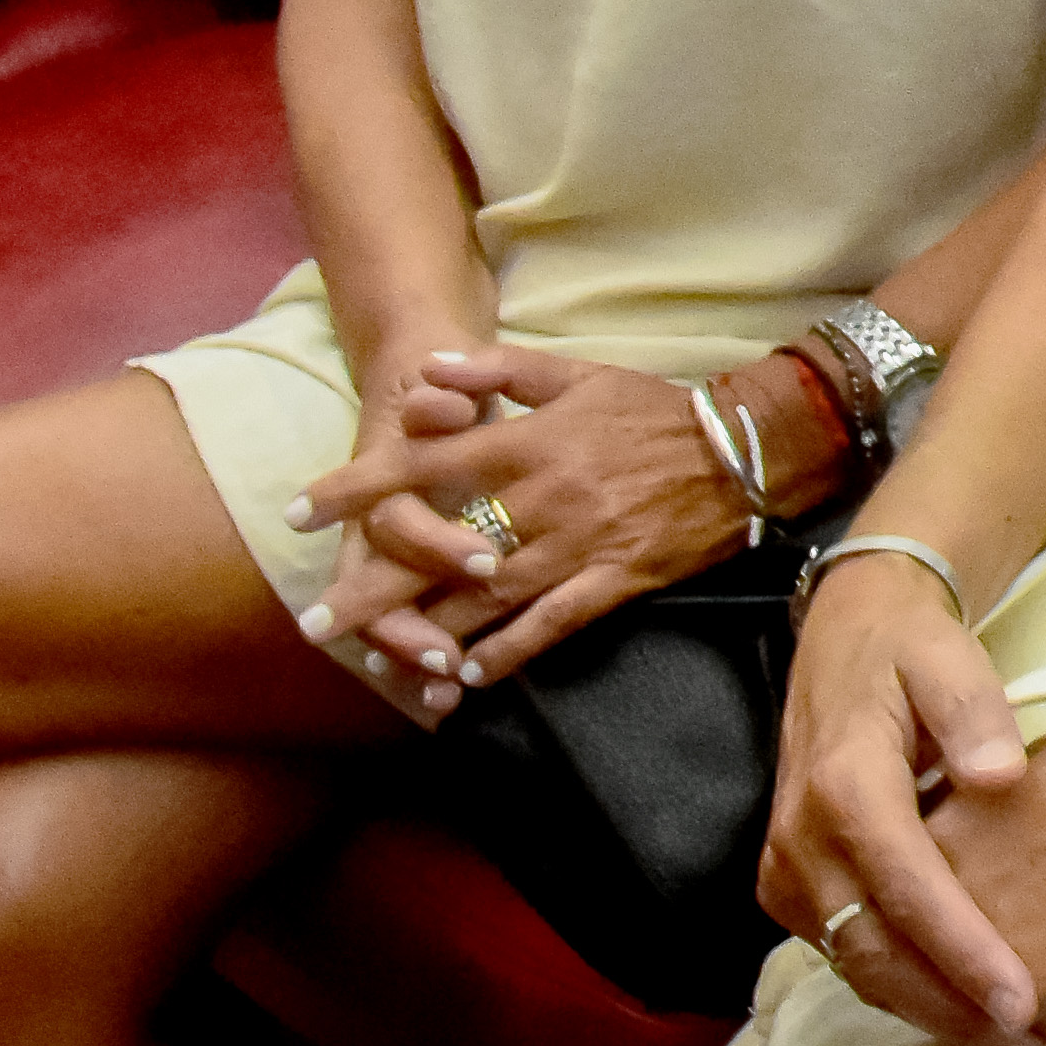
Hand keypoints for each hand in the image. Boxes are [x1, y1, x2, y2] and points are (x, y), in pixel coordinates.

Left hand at [294, 346, 763, 707]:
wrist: (747, 449)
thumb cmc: (653, 409)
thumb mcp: (577, 373)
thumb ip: (500, 370)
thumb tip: (429, 372)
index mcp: (529, 443)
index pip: (423, 466)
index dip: (357, 489)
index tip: (298, 512)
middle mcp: (543, 498)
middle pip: (440, 550)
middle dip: (373, 589)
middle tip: (317, 624)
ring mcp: (579, 545)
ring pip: (487, 598)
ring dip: (428, 633)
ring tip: (378, 661)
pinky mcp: (615, 580)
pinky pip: (551, 626)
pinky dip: (507, 653)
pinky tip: (468, 676)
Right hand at [766, 549, 1045, 1045]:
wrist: (846, 638)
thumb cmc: (909, 650)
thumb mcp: (948, 657)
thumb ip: (976, 712)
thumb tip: (1002, 777)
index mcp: (844, 787)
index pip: (907, 887)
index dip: (964, 951)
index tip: (1021, 1000)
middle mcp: (802, 842)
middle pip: (875, 950)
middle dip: (951, 1011)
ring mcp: (788, 872)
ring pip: (857, 965)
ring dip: (928, 1014)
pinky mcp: (792, 887)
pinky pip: (847, 952)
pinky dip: (902, 989)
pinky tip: (960, 1013)